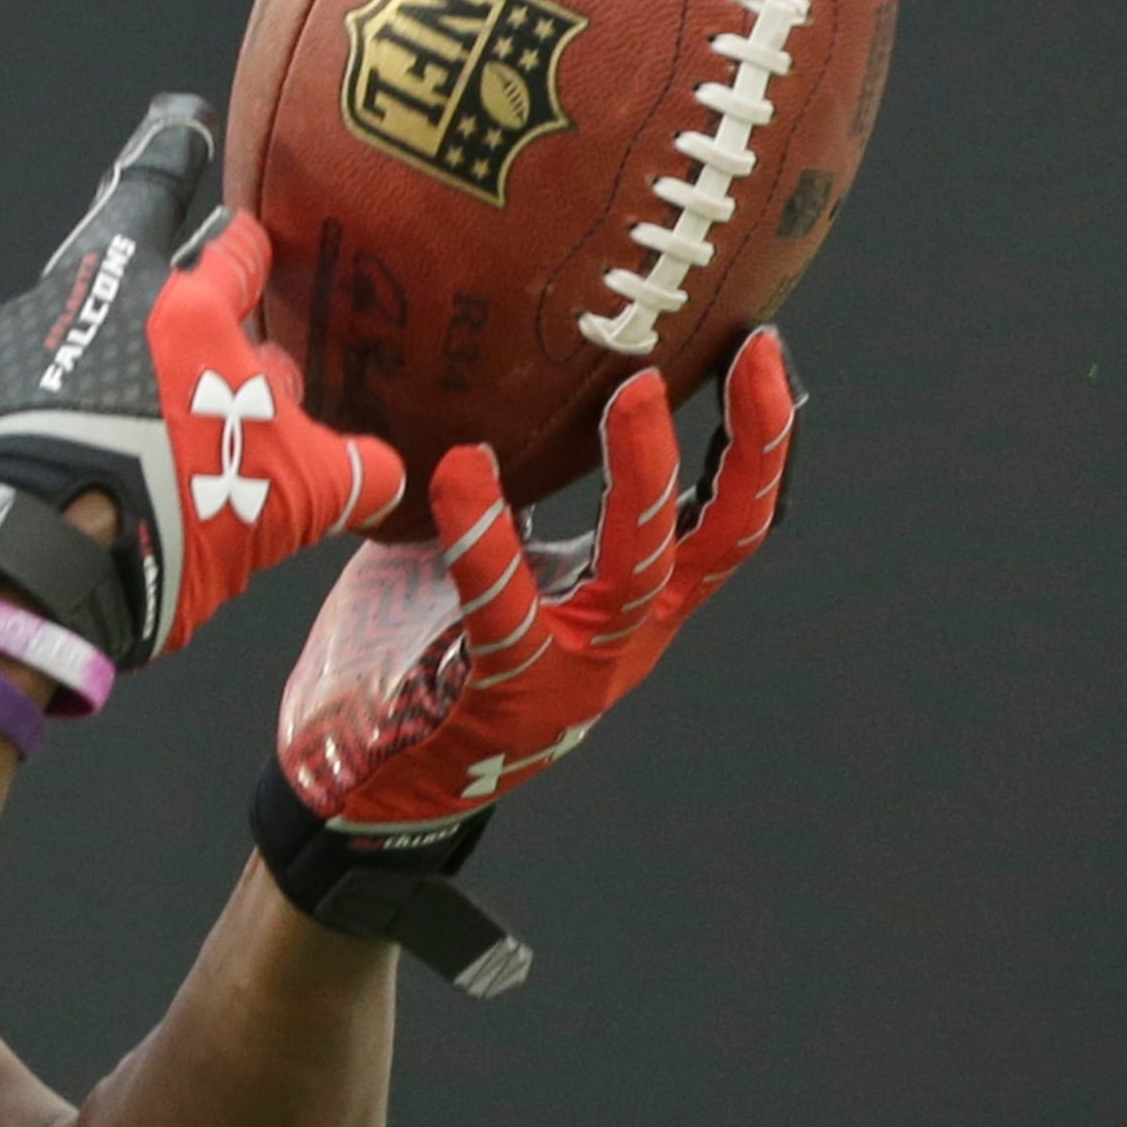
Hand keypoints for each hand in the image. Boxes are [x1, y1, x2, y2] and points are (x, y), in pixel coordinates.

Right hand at [0, 95, 404, 665]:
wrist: (29, 556)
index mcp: (116, 273)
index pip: (152, 182)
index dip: (171, 146)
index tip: (185, 124)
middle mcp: (202, 316)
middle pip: (241, 260)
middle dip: (236, 260)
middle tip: (232, 266)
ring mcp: (255, 397)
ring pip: (282, 370)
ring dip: (261, 386)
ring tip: (246, 419)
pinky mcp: (300, 479)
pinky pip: (360, 469)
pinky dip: (358, 475)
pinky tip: (363, 480)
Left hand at [277, 327, 800, 841]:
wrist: (365, 779)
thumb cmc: (418, 654)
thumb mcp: (486, 559)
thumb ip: (507, 493)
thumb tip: (485, 381)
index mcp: (635, 601)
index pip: (729, 517)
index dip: (761, 440)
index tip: (758, 348)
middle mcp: (626, 636)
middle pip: (717, 539)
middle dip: (742, 447)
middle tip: (728, 357)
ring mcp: (576, 671)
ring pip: (636, 572)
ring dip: (641, 479)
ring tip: (631, 397)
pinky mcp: (508, 697)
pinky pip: (506, 612)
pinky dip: (485, 540)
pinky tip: (461, 473)